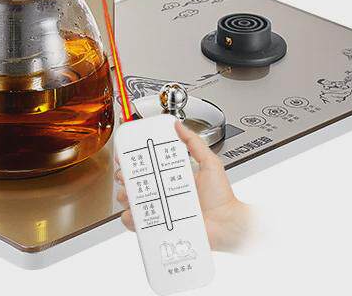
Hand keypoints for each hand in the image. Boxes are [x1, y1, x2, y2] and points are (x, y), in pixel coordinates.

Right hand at [115, 120, 253, 252]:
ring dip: (126, 196)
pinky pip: (141, 225)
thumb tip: (179, 125)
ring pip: (136, 202)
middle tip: (124, 174)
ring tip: (127, 193)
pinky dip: (131, 219)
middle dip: (126, 177)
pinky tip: (132, 213)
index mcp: (175, 176)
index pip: (152, 165)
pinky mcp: (162, 227)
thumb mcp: (209, 162)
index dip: (137, 160)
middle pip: (139, 183)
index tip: (127, 154)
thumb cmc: (222, 197)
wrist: (227, 225)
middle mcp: (167, 192)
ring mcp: (164, 210)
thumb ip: (194, 143)